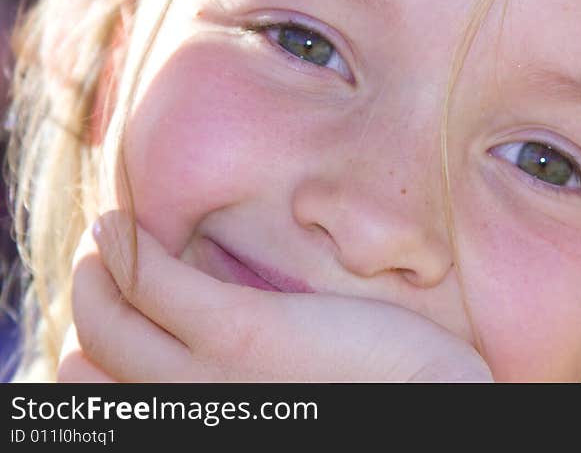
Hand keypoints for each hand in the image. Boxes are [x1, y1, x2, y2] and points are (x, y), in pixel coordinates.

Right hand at [58, 211, 492, 381]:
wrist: (427, 408)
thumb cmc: (365, 397)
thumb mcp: (281, 396)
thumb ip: (242, 376)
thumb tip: (209, 338)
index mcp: (202, 426)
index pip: (105, 399)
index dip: (93, 355)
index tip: (108, 320)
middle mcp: (190, 415)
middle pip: (90, 359)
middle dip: (86, 306)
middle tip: (98, 268)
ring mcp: (209, 375)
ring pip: (106, 318)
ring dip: (95, 271)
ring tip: (109, 237)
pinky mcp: (240, 331)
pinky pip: (151, 282)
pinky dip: (124, 248)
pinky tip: (122, 221)